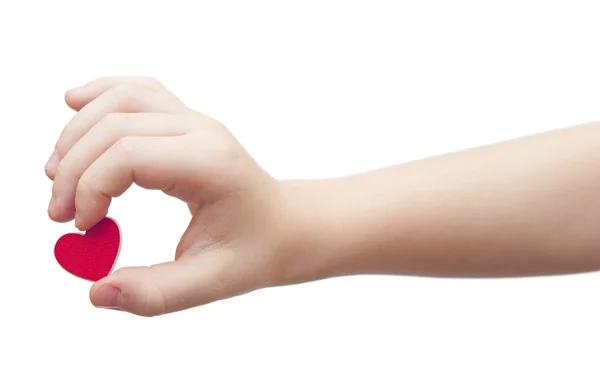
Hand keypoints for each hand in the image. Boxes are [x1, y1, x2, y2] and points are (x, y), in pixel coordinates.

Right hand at [46, 76, 295, 315]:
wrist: (285, 226)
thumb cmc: (255, 251)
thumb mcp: (211, 283)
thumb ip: (155, 294)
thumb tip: (97, 292)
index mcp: (209, 165)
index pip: (128, 154)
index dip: (90, 188)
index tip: (82, 227)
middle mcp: (202, 131)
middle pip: (116, 125)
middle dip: (74, 168)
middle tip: (60, 214)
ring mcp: (195, 120)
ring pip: (122, 98)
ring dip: (78, 130)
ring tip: (56, 173)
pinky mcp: (186, 121)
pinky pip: (138, 91)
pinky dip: (102, 95)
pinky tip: (74, 102)